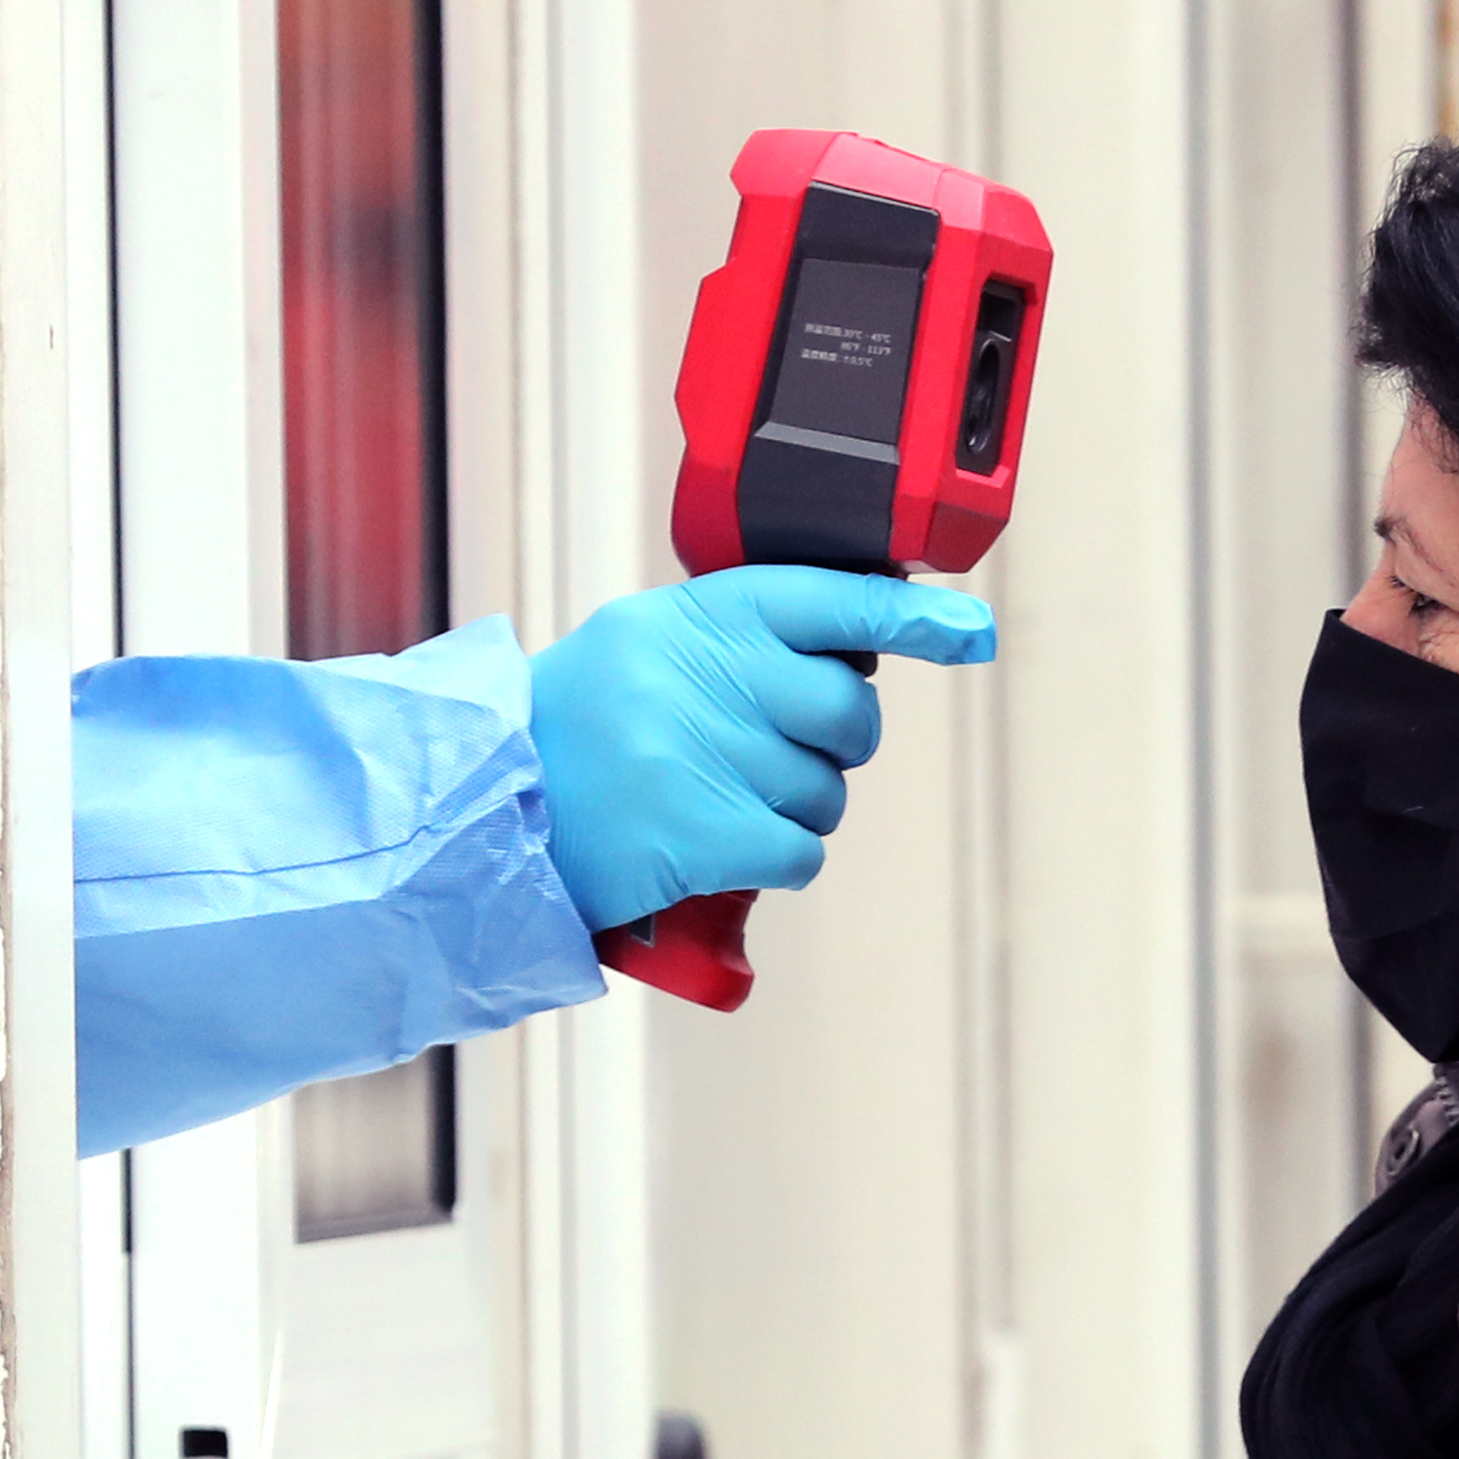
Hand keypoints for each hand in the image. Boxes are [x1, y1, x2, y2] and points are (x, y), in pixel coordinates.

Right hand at [531, 567, 998, 931]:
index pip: (838, 601)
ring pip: (828, 790)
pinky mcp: (707, 835)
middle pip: (850, 712)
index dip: (915, 619)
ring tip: (714, 793)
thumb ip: (751, 635)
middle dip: (833, 740)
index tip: (969, 633)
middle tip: (769, 747)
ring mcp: (710, 756)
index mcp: (705, 615)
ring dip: (792, 804)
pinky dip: (776, 856)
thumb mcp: (653, 642)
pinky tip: (723, 842)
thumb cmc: (582, 720)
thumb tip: (871, 643)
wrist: (489, 800)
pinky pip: (802, 850)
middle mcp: (712, 675)